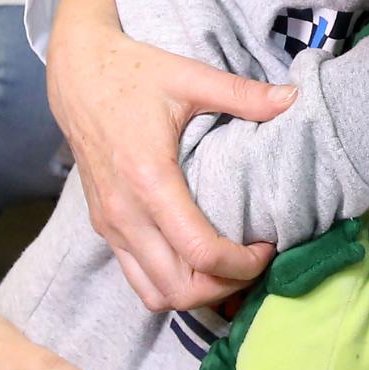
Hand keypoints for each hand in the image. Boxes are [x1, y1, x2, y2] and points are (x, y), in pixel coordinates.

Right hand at [48, 0, 293, 310]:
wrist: (76, 76)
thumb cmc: (131, 74)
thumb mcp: (189, 77)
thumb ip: (242, 94)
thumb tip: (292, 100)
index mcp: (149, 180)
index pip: (200, 252)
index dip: (242, 264)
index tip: (267, 246)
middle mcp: (125, 214)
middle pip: (178, 289)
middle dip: (223, 287)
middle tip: (251, 262)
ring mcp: (110, 226)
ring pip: (155, 295)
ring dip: (194, 293)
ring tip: (224, 269)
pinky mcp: (104, 228)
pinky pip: (138, 279)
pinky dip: (170, 284)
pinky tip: (195, 262)